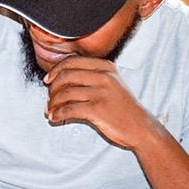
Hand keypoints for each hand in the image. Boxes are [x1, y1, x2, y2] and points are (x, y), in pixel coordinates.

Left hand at [44, 56, 160, 149]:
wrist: (140, 127)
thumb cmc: (123, 108)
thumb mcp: (111, 84)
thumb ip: (90, 77)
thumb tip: (60, 79)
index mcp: (105, 67)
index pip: (72, 61)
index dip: (55, 70)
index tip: (47, 80)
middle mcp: (103, 76)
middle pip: (66, 75)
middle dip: (52, 88)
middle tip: (48, 98)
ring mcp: (101, 92)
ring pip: (65, 93)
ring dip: (52, 103)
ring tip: (49, 111)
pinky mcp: (97, 109)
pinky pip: (69, 109)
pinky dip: (58, 114)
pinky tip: (55, 117)